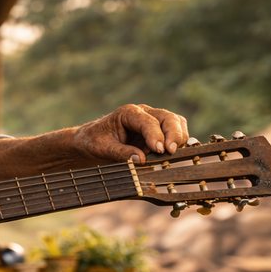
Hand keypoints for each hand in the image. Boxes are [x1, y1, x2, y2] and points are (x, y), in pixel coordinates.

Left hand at [70, 104, 188, 164]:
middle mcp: (143, 113)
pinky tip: (172, 154)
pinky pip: (175, 131)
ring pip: (176, 123)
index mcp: (128, 113)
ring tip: (172, 154)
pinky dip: (178, 141)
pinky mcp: (158, 131)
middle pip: (168, 118)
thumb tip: (140, 159)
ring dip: (178, 138)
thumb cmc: (95, 141)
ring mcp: (153, 120)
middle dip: (173, 134)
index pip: (148, 121)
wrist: (92, 141)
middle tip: (171, 152)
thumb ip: (120, 153)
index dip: (156, 135)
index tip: (160, 150)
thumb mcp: (102, 148)